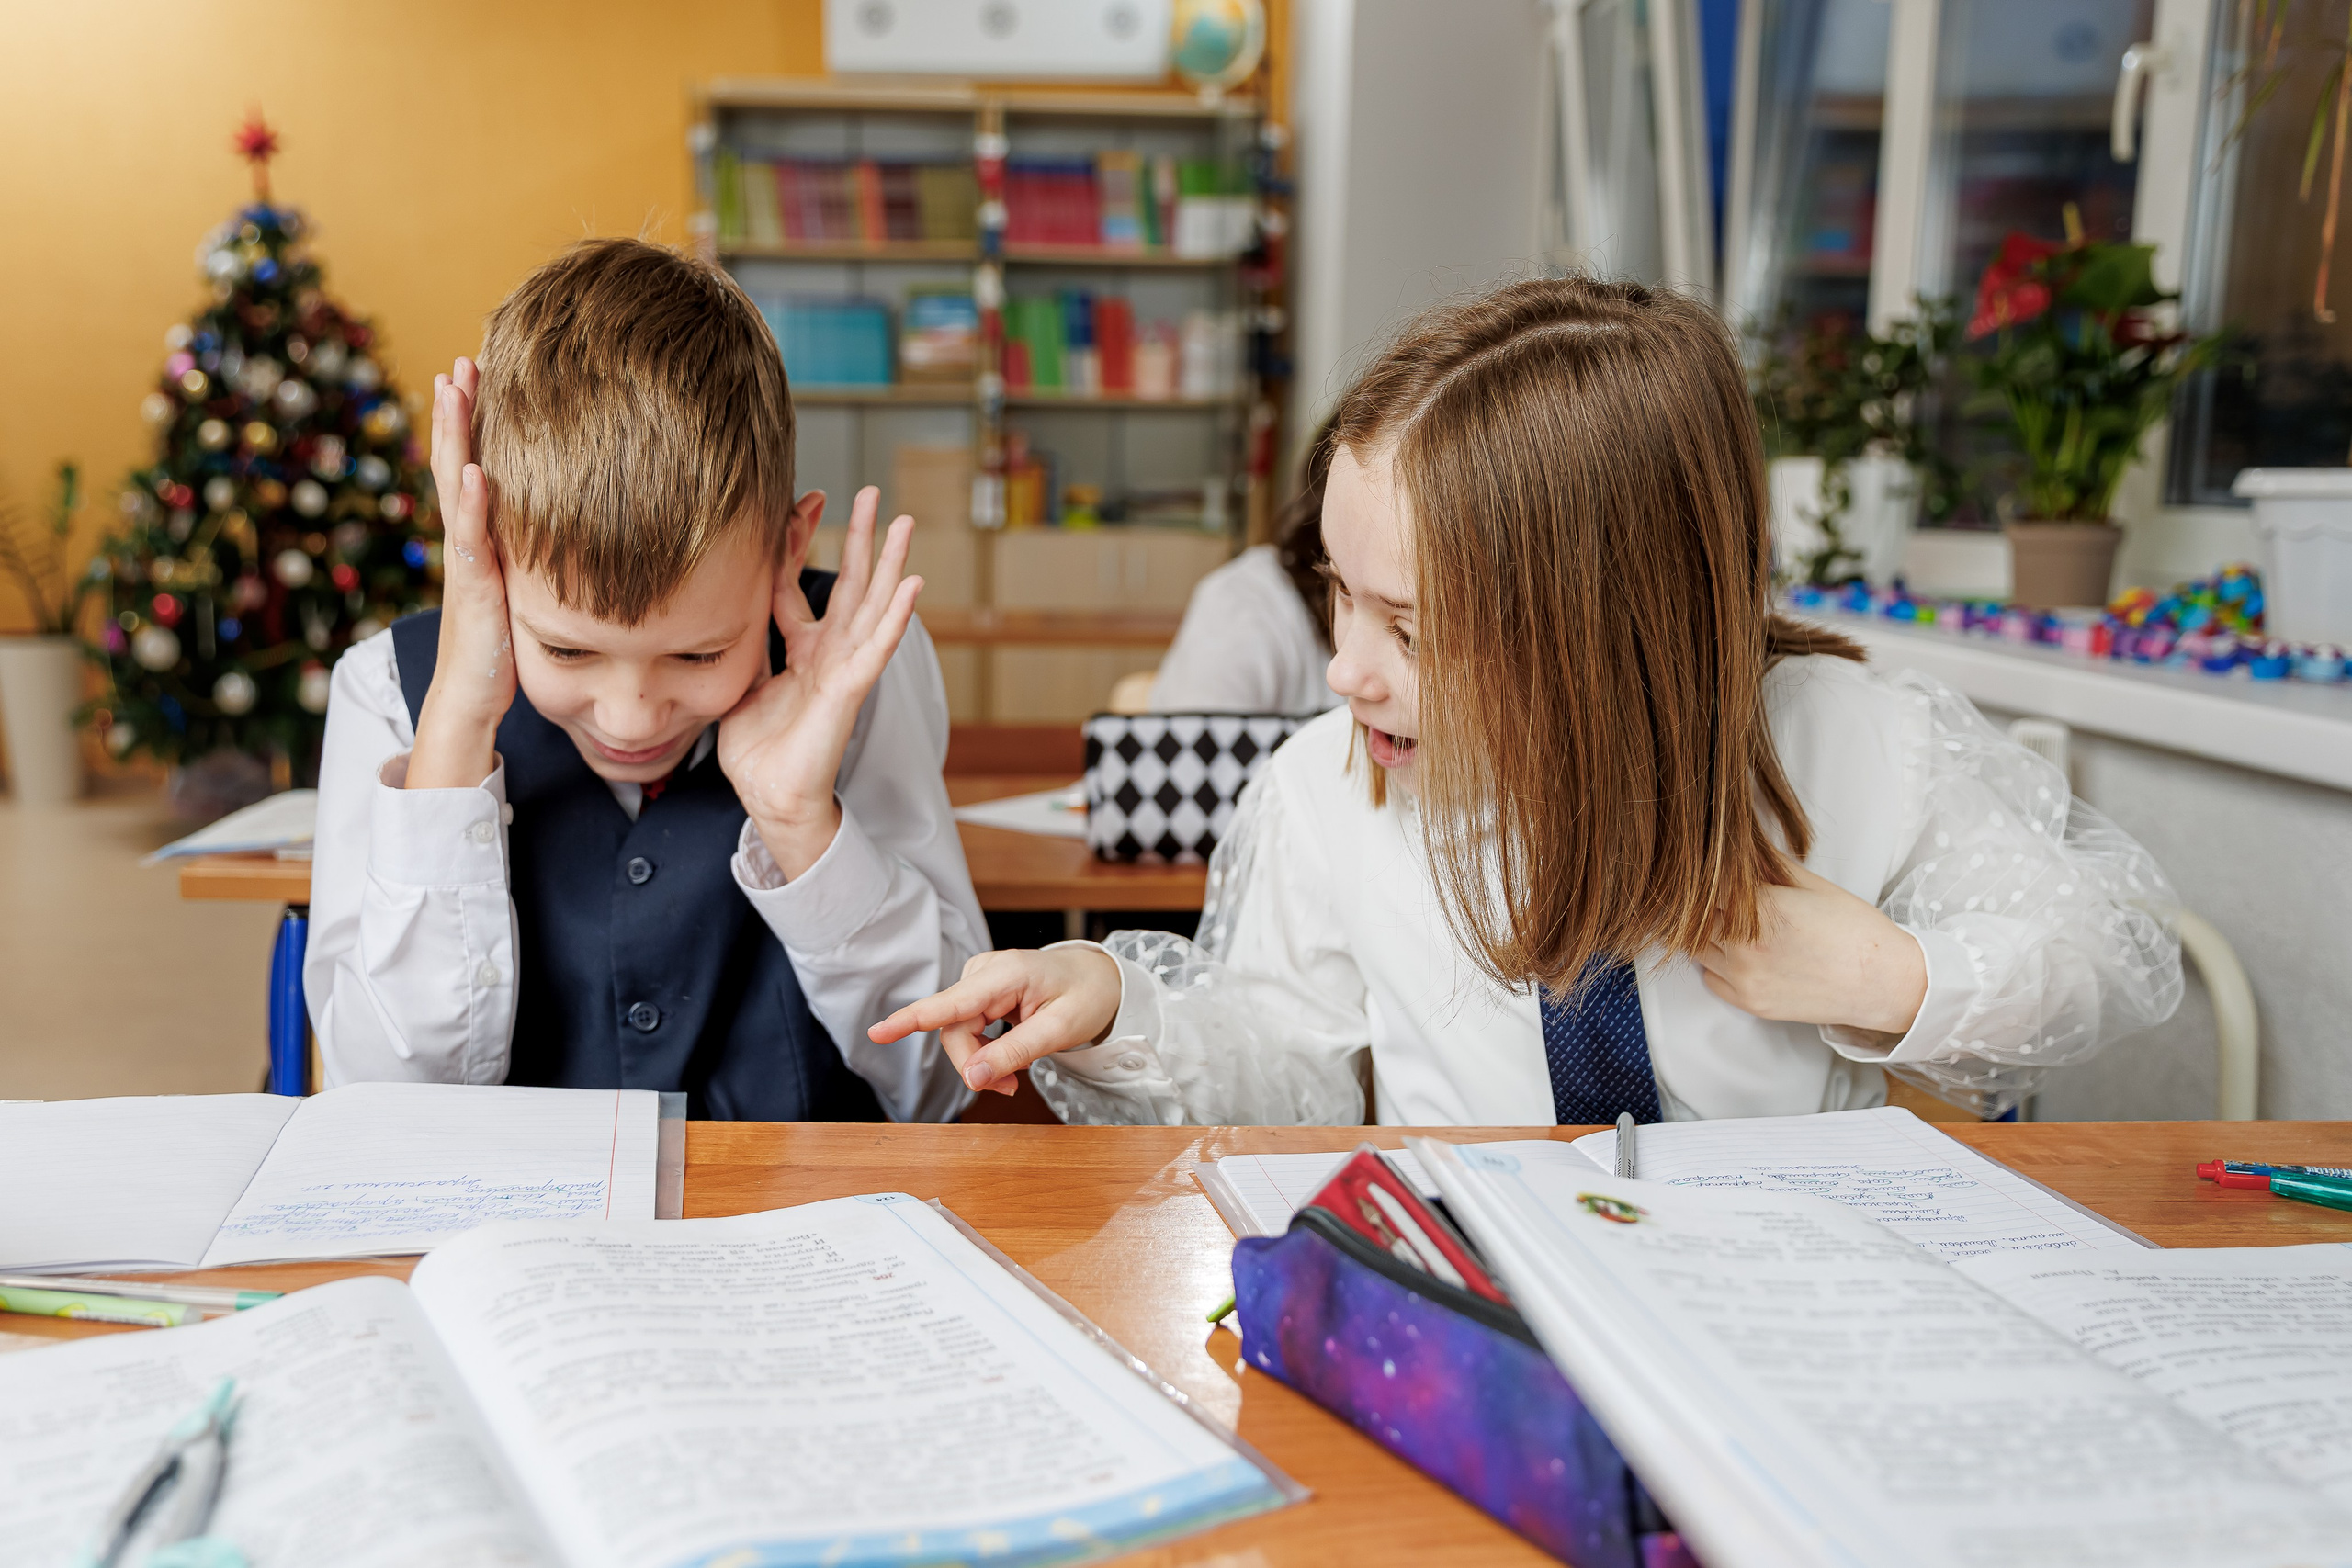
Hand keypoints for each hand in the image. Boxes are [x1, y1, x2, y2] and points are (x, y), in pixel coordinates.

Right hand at [406, 358, 514, 789]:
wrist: (474, 701)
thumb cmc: (507, 649)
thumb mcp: (536, 589)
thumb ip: (550, 556)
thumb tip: (594, 527)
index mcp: (487, 537)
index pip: (484, 466)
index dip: (483, 421)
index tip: (490, 371)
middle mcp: (471, 540)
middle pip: (460, 460)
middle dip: (460, 410)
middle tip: (463, 358)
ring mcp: (468, 561)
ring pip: (457, 486)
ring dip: (454, 436)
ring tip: (453, 386)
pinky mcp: (476, 590)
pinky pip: (472, 540)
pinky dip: (472, 503)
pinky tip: (477, 469)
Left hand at [719, 487, 921, 879]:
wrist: (770, 795)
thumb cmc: (758, 750)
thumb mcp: (738, 685)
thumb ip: (742, 648)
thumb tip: (719, 617)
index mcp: (800, 650)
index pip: (796, 585)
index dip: (795, 546)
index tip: (800, 504)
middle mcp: (827, 652)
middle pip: (848, 582)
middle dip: (859, 536)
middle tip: (869, 491)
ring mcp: (843, 668)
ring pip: (872, 604)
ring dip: (890, 562)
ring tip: (905, 522)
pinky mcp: (850, 688)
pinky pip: (876, 646)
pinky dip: (895, 616)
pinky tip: (914, 585)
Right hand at [868, 947, 1121, 1095]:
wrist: (1097, 978)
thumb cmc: (1084, 997)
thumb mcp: (1058, 1031)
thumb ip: (1013, 1053)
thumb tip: (972, 1079)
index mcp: (1007, 974)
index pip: (951, 1002)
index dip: (912, 1020)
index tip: (878, 1033)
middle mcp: (986, 971)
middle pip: (954, 1030)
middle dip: (974, 1065)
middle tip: (1008, 1089)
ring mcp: (979, 979)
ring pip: (957, 1032)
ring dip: (980, 1061)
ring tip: (1013, 1077)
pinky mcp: (979, 991)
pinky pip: (966, 1028)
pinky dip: (983, 1050)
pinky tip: (1007, 1056)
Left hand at [1696, 862, 1927, 1037]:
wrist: (1884, 981)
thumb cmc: (1856, 930)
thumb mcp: (1812, 886)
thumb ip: (1769, 864)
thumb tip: (1741, 842)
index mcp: (1761, 910)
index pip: (1708, 884)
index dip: (1711, 876)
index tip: (1716, 870)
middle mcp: (1745, 946)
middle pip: (1696, 916)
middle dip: (1708, 904)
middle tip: (1727, 897)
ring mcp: (1745, 978)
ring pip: (1698, 947)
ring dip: (1708, 933)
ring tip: (1735, 924)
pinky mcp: (1750, 1003)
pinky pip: (1710, 979)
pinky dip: (1716, 964)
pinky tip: (1738, 951)